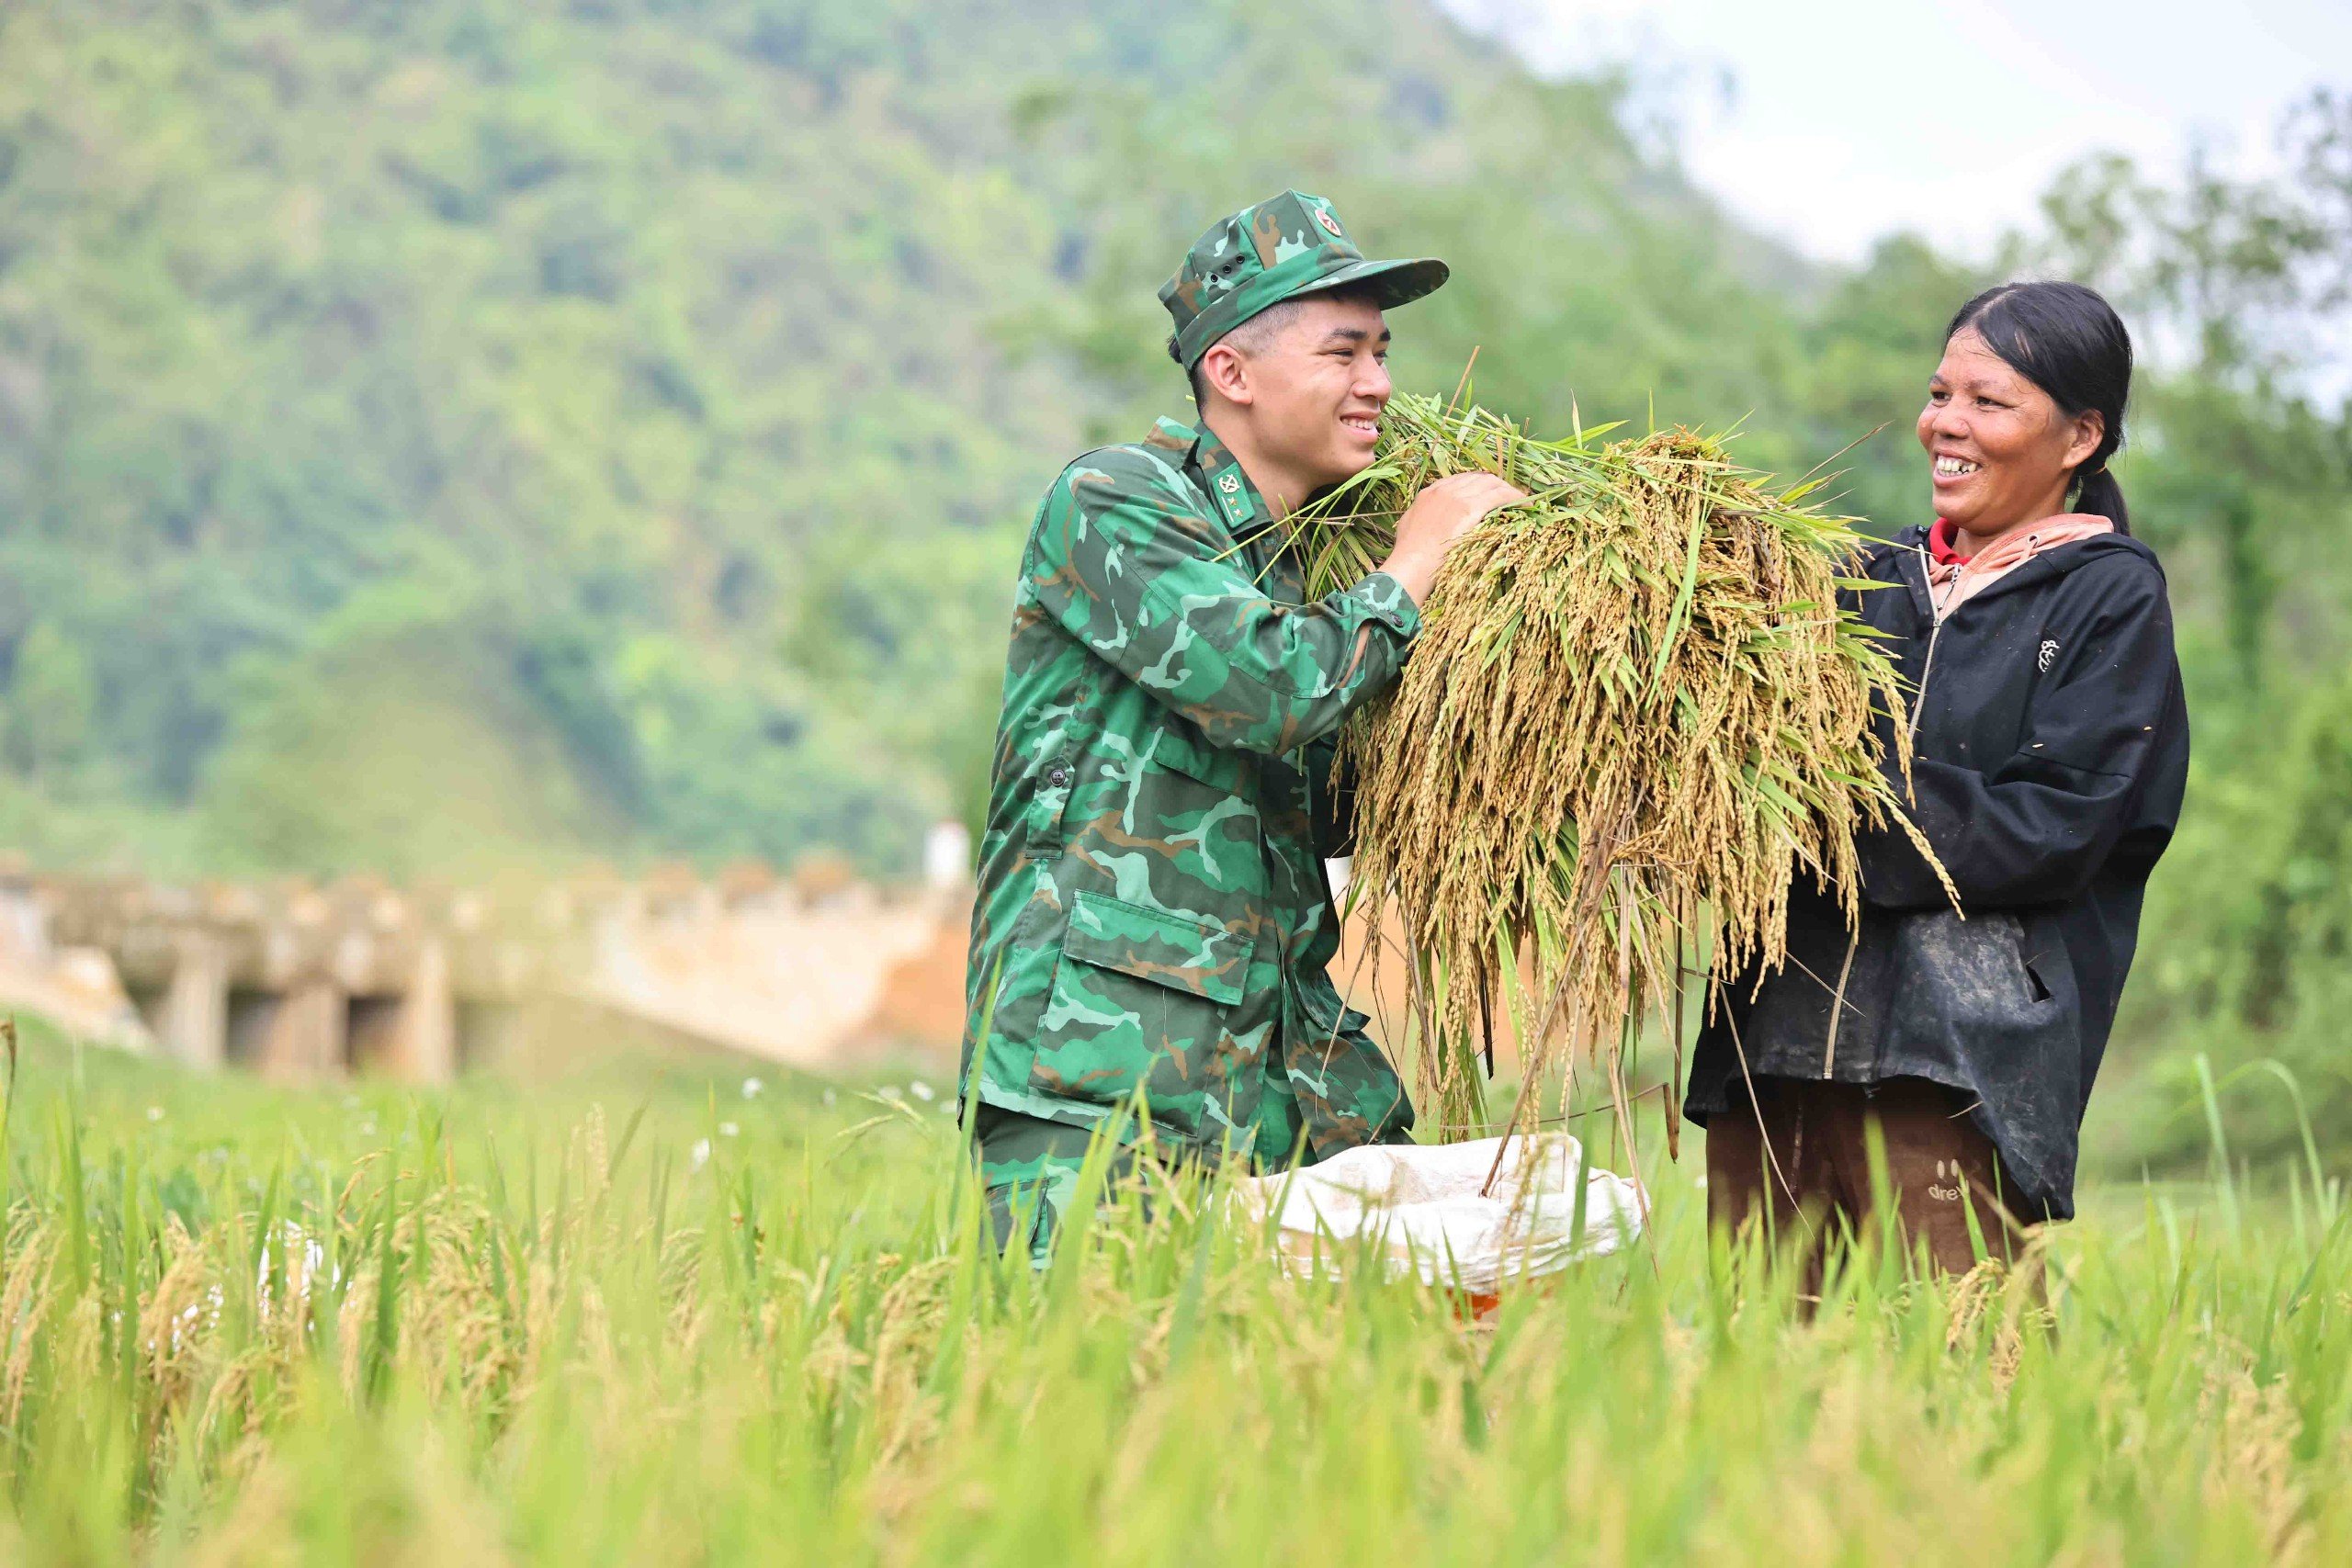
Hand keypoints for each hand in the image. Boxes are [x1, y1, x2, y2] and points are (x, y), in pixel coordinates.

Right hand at [1377, 472, 1526, 604]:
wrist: (1410, 564)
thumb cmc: (1408, 555)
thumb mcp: (1408, 528)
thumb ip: (1420, 518)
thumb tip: (1426, 522)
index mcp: (1431, 492)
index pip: (1462, 479)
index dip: (1480, 485)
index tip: (1491, 495)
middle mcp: (1445, 489)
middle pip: (1480, 478)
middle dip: (1497, 487)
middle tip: (1511, 499)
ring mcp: (1458, 496)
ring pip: (1493, 484)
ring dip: (1509, 492)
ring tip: (1522, 503)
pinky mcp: (1471, 507)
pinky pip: (1501, 495)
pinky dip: (1515, 498)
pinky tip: (1525, 507)